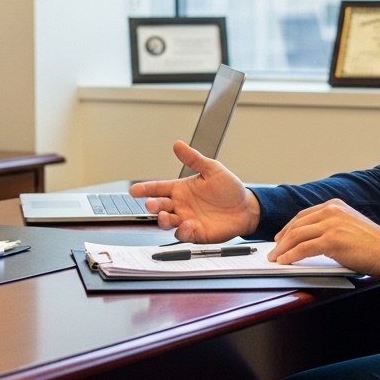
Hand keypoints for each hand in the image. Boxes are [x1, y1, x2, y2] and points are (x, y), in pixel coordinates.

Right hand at [129, 141, 261, 242]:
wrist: (246, 208)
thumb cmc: (229, 189)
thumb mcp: (212, 169)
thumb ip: (194, 159)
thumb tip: (178, 145)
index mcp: (181, 189)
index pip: (158, 188)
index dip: (145, 189)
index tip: (134, 190)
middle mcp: (181, 205)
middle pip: (160, 206)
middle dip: (153, 206)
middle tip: (151, 204)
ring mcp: (187, 220)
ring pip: (168, 222)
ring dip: (163, 220)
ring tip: (165, 217)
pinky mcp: (197, 233)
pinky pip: (184, 234)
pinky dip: (183, 231)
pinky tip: (187, 225)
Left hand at [270, 199, 379, 277]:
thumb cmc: (373, 244)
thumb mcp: (349, 226)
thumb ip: (332, 227)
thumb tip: (313, 240)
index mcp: (335, 205)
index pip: (304, 215)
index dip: (289, 227)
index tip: (280, 237)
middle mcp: (331, 210)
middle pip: (297, 224)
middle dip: (282, 239)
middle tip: (274, 250)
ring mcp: (331, 224)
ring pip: (297, 235)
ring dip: (283, 249)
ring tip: (276, 258)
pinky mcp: (331, 239)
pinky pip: (303, 248)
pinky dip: (291, 256)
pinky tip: (285, 261)